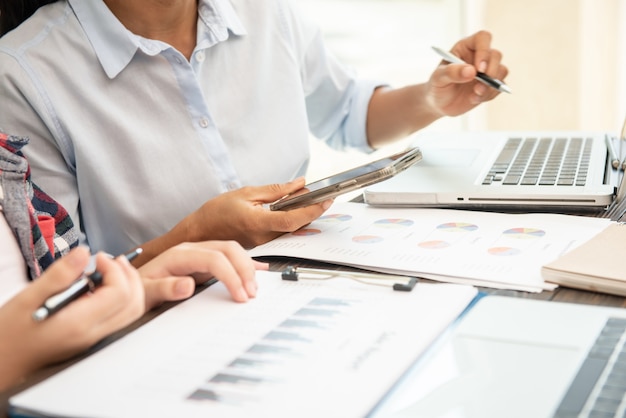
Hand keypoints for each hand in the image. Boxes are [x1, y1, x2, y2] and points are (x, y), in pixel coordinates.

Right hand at [0, 247, 143, 390]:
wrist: (2, 362)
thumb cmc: (9, 332)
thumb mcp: (28, 297)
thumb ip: (60, 275)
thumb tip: (84, 253)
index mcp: (79, 324)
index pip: (119, 294)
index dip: (115, 270)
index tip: (98, 257)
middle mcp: (93, 335)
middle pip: (134, 304)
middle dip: (129, 276)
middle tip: (112, 260)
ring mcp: (95, 339)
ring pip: (131, 312)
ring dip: (128, 286)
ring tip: (109, 269)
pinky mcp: (93, 339)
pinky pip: (120, 317)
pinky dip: (121, 297)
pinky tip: (100, 285)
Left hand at [137, 241, 267, 308]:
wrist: (129, 289)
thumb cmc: (137, 292)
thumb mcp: (144, 293)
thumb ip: (164, 289)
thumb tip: (187, 285)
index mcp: (179, 254)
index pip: (215, 258)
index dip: (230, 275)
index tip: (239, 295)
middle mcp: (192, 249)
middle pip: (228, 249)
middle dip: (244, 270)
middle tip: (252, 293)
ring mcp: (200, 254)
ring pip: (232, 251)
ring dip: (247, 268)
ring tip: (254, 289)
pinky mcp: (205, 262)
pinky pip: (230, 258)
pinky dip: (246, 264)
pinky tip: (259, 270)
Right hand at [171, 177, 331, 248]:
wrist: (200, 232)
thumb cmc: (217, 212)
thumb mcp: (246, 193)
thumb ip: (275, 190)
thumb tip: (299, 185)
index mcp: (257, 222)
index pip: (293, 219)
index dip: (312, 210)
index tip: (326, 199)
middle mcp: (263, 237)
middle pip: (297, 226)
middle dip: (313, 211)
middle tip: (324, 197)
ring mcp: (263, 244)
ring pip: (292, 230)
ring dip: (304, 216)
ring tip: (311, 200)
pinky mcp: (263, 246)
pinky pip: (283, 233)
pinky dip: (293, 221)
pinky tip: (295, 210)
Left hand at [427, 30, 507, 115]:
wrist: (439, 103)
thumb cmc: (437, 85)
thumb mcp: (438, 78)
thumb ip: (452, 72)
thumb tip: (471, 71)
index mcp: (465, 47)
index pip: (482, 38)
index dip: (484, 51)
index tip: (478, 69)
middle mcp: (479, 56)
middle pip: (495, 55)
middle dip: (491, 71)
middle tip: (478, 86)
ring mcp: (487, 70)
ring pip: (501, 71)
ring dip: (490, 86)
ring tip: (474, 95)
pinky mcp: (491, 84)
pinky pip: (500, 87)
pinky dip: (489, 95)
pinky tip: (474, 99)